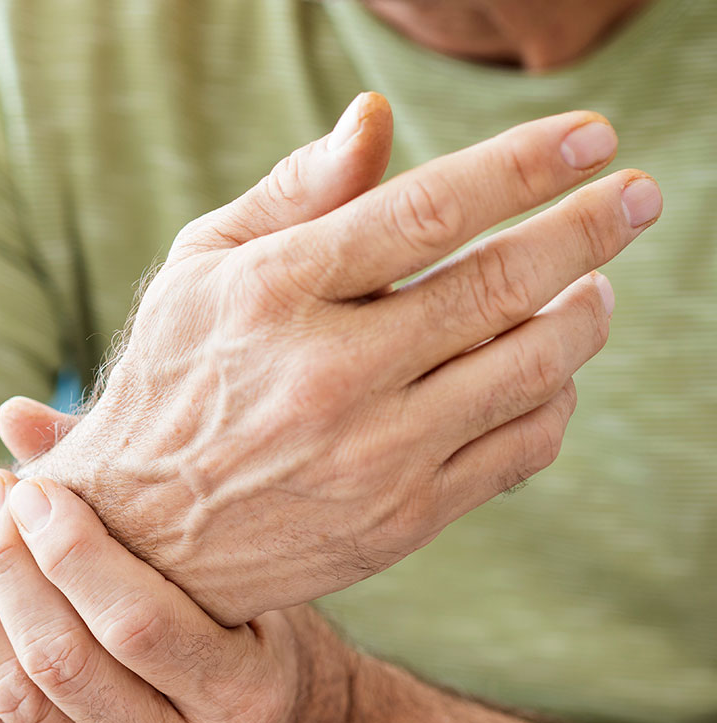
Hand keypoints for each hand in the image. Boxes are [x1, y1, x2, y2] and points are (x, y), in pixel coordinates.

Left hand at [0, 469, 350, 722]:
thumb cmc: (252, 634)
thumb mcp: (234, 572)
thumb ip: (139, 497)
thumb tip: (15, 415)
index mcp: (243, 700)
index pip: (136, 624)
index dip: (70, 551)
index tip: (31, 486)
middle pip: (62, 663)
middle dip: (7, 567)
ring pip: (15, 701)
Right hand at [21, 93, 659, 624]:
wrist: (144, 541)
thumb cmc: (169, 388)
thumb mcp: (197, 275)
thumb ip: (289, 197)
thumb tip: (375, 119)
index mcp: (273, 297)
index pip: (427, 211)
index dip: (524, 165)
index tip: (594, 139)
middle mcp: (329, 377)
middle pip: (501, 285)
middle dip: (590, 230)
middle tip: (638, 197)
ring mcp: (372, 457)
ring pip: (529, 372)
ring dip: (584, 319)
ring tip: (595, 292)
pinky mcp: (400, 522)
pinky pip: (518, 451)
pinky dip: (554, 404)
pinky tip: (547, 378)